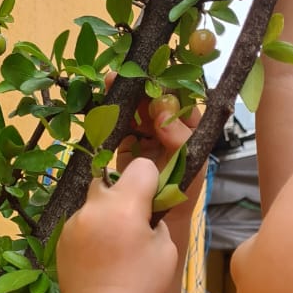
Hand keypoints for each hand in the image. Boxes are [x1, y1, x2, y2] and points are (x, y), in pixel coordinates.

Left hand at [57, 156, 177, 292]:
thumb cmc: (139, 288)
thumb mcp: (166, 253)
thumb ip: (158, 223)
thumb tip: (148, 216)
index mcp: (124, 206)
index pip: (142, 166)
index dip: (152, 180)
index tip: (154, 202)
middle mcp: (95, 206)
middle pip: (112, 181)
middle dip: (125, 196)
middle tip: (133, 226)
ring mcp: (74, 220)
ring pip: (95, 202)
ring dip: (107, 214)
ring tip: (114, 247)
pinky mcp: (62, 236)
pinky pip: (83, 221)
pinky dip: (92, 231)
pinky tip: (98, 257)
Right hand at [116, 91, 204, 223]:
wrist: (158, 216)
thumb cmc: (181, 190)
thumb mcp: (189, 162)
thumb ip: (180, 137)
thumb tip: (163, 111)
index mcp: (187, 127)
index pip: (180, 101)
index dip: (167, 91)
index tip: (155, 87)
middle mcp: (166, 126)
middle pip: (154, 99)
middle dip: (141, 86)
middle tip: (127, 76)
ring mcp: (145, 133)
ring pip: (135, 108)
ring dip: (124, 94)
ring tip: (111, 80)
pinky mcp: (126, 142)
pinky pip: (119, 123)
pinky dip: (112, 112)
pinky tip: (104, 100)